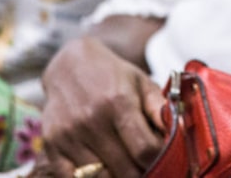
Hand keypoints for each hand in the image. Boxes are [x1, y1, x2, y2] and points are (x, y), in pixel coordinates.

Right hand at [37, 36, 165, 176]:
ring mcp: (69, 134)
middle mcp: (92, 120)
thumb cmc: (112, 76)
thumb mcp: (142, 83)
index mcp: (119, 103)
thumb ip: (160, 109)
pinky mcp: (51, 144)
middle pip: (124, 170)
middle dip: (141, 173)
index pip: (145, 150)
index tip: (163, 160)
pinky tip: (103, 167)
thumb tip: (178, 133)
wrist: (69, 65)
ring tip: (125, 165)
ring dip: (116, 176)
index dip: (159, 161)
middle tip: (145, 165)